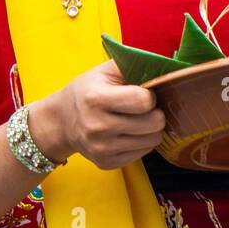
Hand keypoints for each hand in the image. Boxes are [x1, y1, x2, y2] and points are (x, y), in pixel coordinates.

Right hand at [51, 59, 165, 169]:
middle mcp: (97, 126)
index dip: (150, 96)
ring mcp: (101, 148)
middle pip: (153, 123)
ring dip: (151, 129)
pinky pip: (143, 153)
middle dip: (155, 113)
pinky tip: (129, 133)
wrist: (63, 121)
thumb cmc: (89, 91)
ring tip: (138, 120)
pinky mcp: (106, 163)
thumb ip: (133, 64)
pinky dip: (141, 142)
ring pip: (152, 140)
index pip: (144, 101)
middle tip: (145, 108)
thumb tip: (166, 66)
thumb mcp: (104, 71)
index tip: (143, 93)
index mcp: (96, 98)